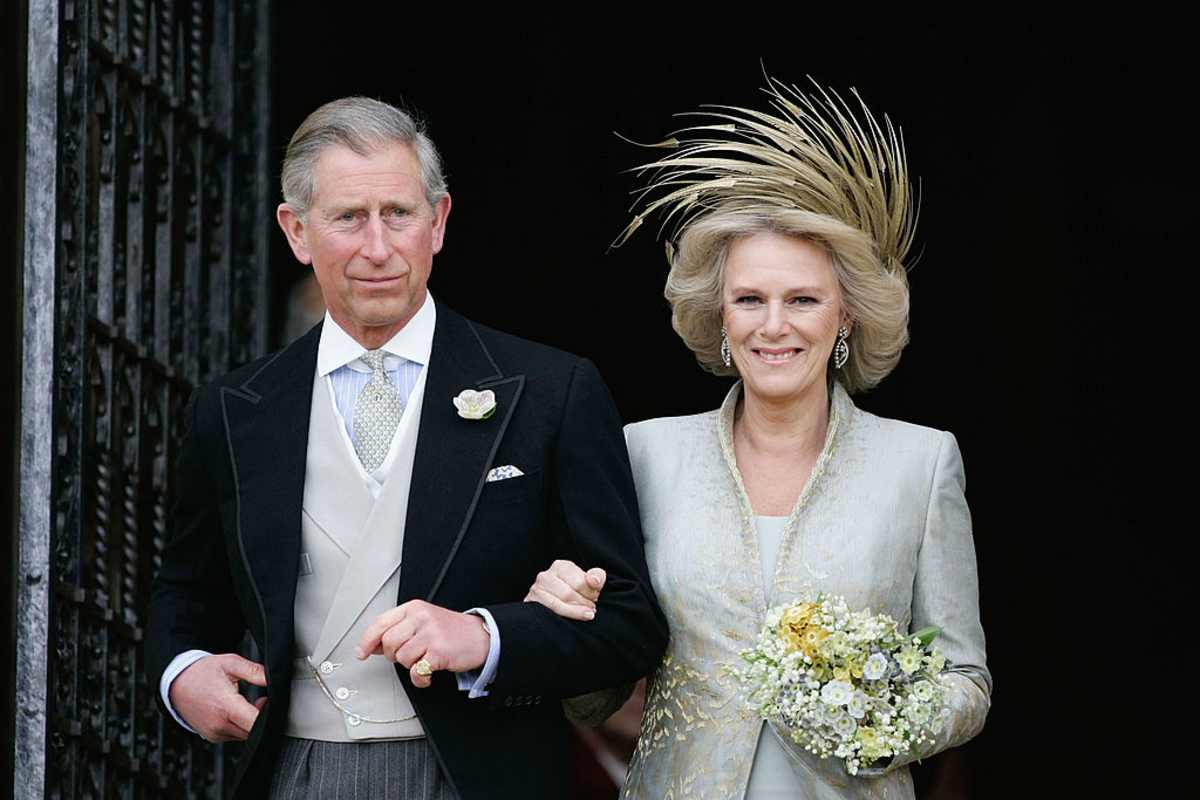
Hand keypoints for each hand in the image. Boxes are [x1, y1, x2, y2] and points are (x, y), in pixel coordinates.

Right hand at [169, 654, 267, 742]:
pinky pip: (234, 736)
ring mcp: (214, 733)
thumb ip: (255, 671)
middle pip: (253, 731)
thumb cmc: (201, 672)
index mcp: (225, 706)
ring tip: (245, 703)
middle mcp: (219, 724)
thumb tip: (273, 678)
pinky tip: (236, 711)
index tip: (271, 702)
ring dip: (250, 722)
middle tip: (261, 700)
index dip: (268, 714)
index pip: (255, 722)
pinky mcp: (212, 737)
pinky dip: (239, 726)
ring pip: (244, 735)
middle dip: (261, 718)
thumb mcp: (230, 663)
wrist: (176, 683)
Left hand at [354, 600, 489, 688]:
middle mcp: (421, 618)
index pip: (381, 622)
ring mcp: (430, 634)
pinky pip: (417, 672)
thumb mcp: (424, 621)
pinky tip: (428, 673)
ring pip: (402, 658)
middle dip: (394, 655)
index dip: (367, 640)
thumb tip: (374, 645)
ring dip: (410, 666)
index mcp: (414, 608)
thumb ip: (400, 629)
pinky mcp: (439, 651)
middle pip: (389, 642)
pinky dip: (420, 679)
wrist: (481, 636)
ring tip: (423, 661)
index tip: (361, 652)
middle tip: (408, 656)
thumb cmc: (451, 630)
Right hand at [524, 559, 605, 620]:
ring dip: (574, 612)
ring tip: (586, 615)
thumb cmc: (577, 592)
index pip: (580, 582)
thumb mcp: (589, 582)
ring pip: (557, 604)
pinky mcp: (530, 604)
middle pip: (568, 594)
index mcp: (561, 566)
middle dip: (583, 604)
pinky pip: (547, 612)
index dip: (590, 593)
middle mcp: (545, 576)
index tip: (595, 598)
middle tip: (592, 609)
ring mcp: (535, 590)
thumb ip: (597, 577)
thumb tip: (594, 581)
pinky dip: (562, 617)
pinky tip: (570, 621)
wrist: (556, 603)